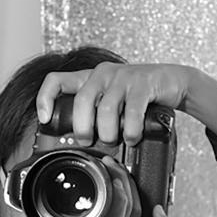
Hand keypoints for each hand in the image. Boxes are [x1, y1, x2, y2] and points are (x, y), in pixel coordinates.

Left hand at [36, 62, 190, 144]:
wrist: (172, 81)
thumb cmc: (136, 95)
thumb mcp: (109, 100)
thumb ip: (93, 113)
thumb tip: (77, 142)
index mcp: (88, 78)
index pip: (56, 80)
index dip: (45, 99)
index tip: (44, 119)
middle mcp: (102, 74)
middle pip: (81, 101)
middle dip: (83, 127)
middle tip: (88, 141)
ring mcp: (123, 77)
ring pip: (106, 109)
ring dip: (109, 132)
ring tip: (115, 140)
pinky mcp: (144, 84)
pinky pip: (132, 111)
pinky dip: (131, 130)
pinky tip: (132, 137)